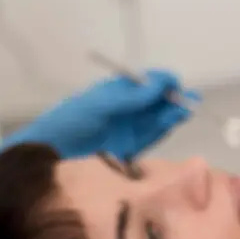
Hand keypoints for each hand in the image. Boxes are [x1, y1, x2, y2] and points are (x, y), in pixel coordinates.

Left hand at [0, 70, 196, 164]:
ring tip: (185, 109)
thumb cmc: (70, 122)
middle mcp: (126, 109)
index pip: (144, 83)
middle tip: (189, 98)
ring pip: (158, 118)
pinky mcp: (131, 150)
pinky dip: (165, 129)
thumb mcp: (100, 105)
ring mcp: (129, 130)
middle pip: (156, 101)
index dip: (160, 80)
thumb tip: (160, 84)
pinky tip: (173, 122)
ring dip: (172, 113)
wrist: (51, 157)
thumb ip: (131, 98)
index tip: (173, 82)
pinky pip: (152, 137)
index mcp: (116, 93)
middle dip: (172, 97)